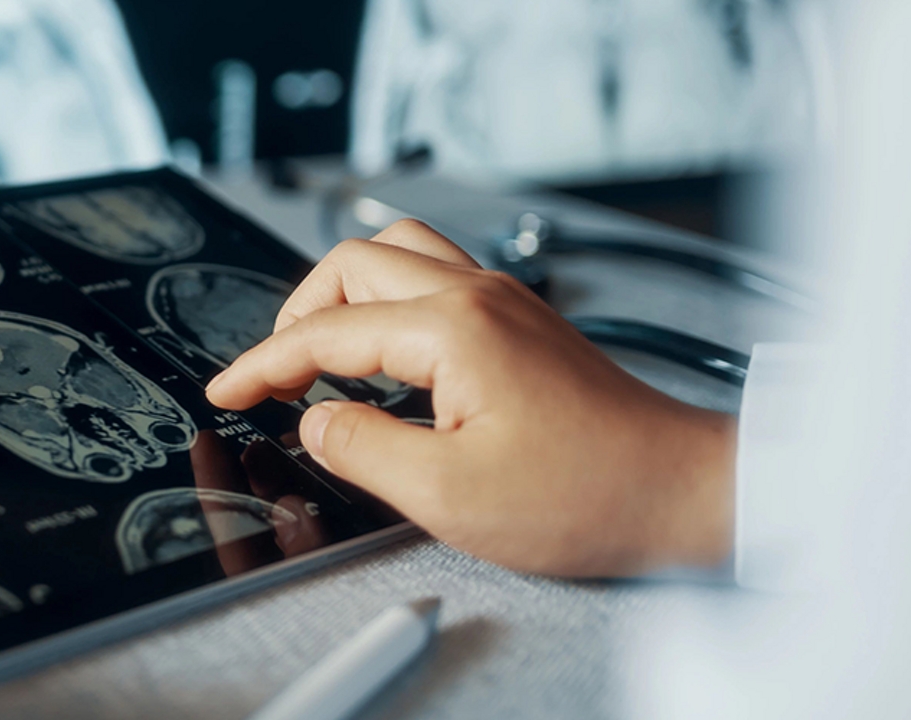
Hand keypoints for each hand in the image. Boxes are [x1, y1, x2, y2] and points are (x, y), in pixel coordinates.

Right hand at [205, 220, 735, 577]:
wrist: (682, 490)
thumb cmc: (587, 494)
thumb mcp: (448, 495)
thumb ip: (362, 451)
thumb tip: (315, 424)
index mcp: (452, 329)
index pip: (327, 331)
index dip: (264, 363)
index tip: (228, 393)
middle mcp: (477, 295)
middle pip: (353, 264)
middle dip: (295, 315)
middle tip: (270, 375)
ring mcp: (503, 300)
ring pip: (396, 254)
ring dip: (343, 295)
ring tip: (318, 352)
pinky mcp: (521, 321)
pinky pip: (432, 278)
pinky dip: (385, 303)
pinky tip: (381, 355)